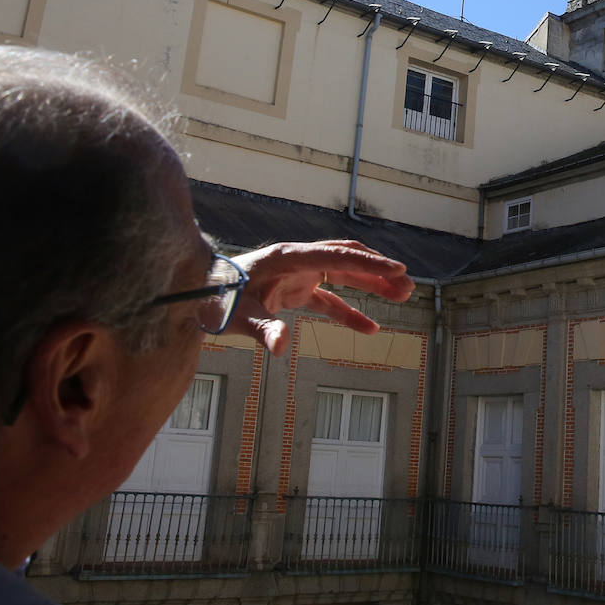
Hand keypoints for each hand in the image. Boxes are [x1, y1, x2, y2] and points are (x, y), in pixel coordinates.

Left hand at [226, 240, 414, 355]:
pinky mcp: (295, 291)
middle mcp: (297, 261)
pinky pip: (329, 301)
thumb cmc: (216, 301)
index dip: (368, 264)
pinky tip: (370, 328)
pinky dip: (349, 312)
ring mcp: (298, 275)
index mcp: (288, 258)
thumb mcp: (239, 317)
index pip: (336, 257)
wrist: (196, 297)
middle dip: (378, 272)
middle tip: (407, 286)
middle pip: (347, 260)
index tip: (397, 271)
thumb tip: (282, 347)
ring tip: (402, 297)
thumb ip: (264, 330)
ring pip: (344, 276)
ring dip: (371, 286)